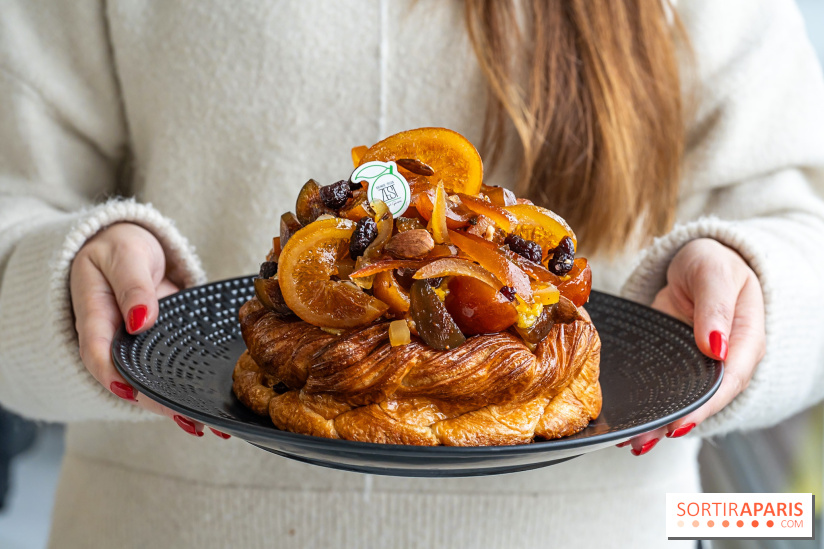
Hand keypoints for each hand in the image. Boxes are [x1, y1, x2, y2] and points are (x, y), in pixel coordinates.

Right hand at [70, 222, 228, 438]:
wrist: (131, 244)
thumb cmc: (120, 246)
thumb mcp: (124, 256)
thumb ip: (133, 285)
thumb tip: (141, 320)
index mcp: (95, 318)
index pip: (98, 355)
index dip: (114, 377)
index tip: (133, 393)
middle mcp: (115, 341)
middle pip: (131, 380)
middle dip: (159, 403)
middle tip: (189, 420)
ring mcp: (139, 347)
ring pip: (154, 383)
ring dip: (179, 406)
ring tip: (209, 425)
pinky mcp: (162, 346)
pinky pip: (174, 372)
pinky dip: (191, 389)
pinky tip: (214, 410)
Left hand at [618, 238, 765, 455]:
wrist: (696, 262)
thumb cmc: (711, 264)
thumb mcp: (714, 273)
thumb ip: (715, 306)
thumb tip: (715, 347)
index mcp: (745, 341)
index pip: (728, 382)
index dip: (704, 406)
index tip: (679, 424)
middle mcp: (724, 361)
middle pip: (703, 400)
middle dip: (674, 423)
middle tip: (643, 441)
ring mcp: (697, 366)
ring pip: (682, 400)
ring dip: (657, 423)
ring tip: (631, 442)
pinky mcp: (674, 364)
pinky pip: (663, 389)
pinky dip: (647, 405)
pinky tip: (628, 422)